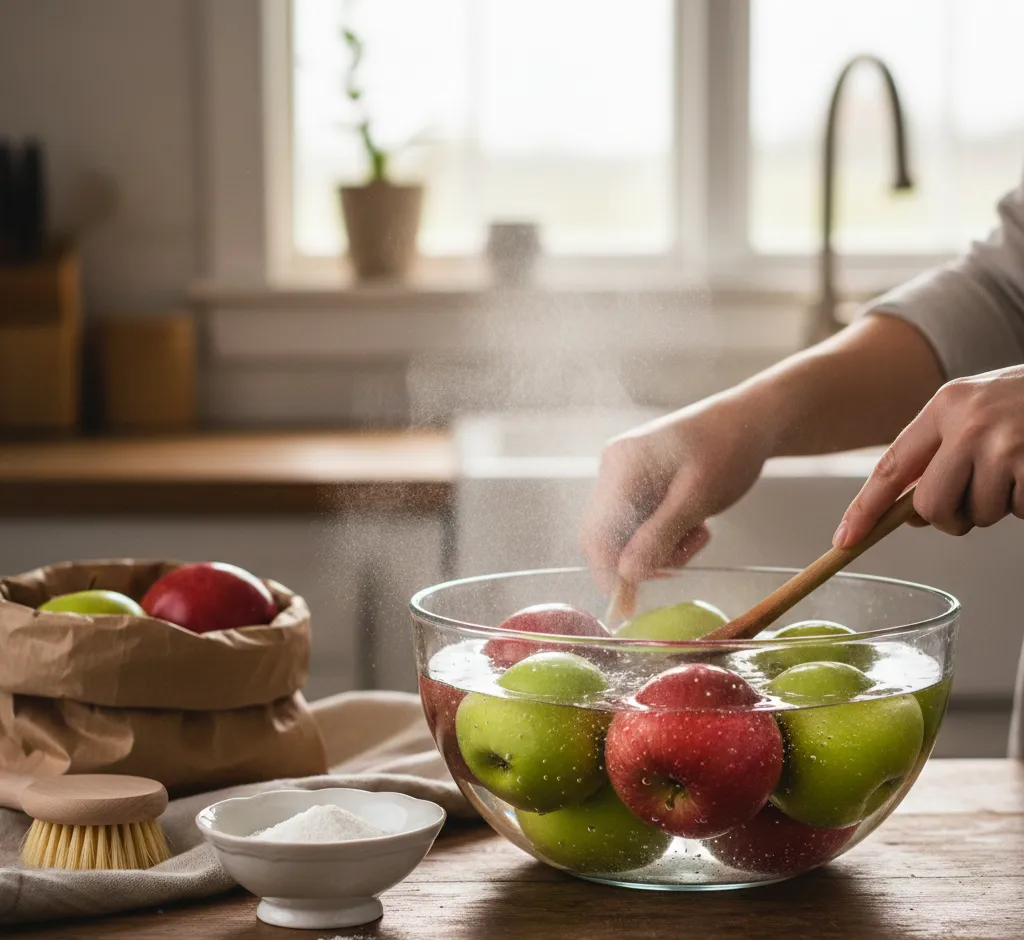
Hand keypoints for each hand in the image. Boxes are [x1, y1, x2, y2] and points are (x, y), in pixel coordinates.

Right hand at [580, 391, 776, 588]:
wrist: (752, 420)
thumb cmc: (729, 448)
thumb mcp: (697, 496)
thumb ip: (660, 535)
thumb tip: (626, 575)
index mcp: (620, 465)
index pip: (596, 532)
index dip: (607, 572)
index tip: (630, 602)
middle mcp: (614, 470)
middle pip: (606, 536)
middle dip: (640, 560)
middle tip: (682, 563)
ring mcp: (625, 477)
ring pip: (626, 535)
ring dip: (660, 548)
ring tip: (698, 533)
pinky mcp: (640, 485)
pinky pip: (641, 525)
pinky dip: (665, 537)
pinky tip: (695, 524)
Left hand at [834, 366, 1023, 545]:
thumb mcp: (978, 412)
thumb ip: (940, 454)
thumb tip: (909, 514)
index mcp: (946, 405)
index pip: (892, 467)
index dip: (865, 508)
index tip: (844, 540)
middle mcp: (970, 422)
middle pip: (932, 507)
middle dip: (951, 517)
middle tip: (976, 499)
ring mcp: (1007, 443)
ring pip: (978, 514)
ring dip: (999, 506)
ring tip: (1019, 469)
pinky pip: (1018, 511)